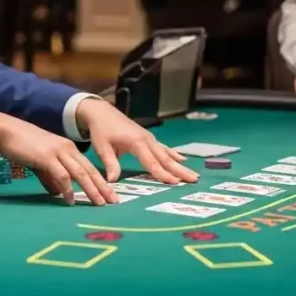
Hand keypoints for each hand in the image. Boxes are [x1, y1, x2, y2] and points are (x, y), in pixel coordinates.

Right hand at [0, 111, 117, 205]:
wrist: (6, 131)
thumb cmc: (22, 145)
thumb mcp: (41, 162)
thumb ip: (50, 177)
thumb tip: (57, 193)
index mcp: (68, 149)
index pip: (89, 167)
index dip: (101, 182)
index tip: (110, 195)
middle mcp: (67, 149)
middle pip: (90, 171)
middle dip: (103, 187)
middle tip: (114, 202)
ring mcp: (58, 152)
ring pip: (80, 173)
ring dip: (91, 189)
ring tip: (98, 204)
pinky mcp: (47, 157)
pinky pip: (61, 175)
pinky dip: (67, 189)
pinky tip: (70, 200)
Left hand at [76, 98, 197, 185]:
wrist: (102, 112)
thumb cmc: (101, 130)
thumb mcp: (102, 147)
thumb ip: (110, 164)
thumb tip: (113, 181)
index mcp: (136, 142)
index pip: (151, 162)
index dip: (162, 173)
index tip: (174, 182)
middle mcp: (146, 139)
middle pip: (165, 158)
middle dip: (179, 170)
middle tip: (194, 179)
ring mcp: (149, 138)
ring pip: (167, 154)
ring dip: (180, 165)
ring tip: (193, 174)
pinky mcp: (148, 138)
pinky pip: (163, 148)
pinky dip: (173, 154)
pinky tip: (182, 159)